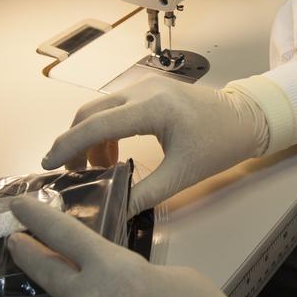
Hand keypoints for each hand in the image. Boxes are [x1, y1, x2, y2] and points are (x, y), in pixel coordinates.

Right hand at [43, 78, 270, 214]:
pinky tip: (112, 157)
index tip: (49, 165)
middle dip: (73, 142)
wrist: (247, 118)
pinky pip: (115, 109)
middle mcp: (144, 90)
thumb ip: (144, 193)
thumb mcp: (182, 175)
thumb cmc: (220, 144)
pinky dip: (105, 131)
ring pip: (100, 110)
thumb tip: (115, 210)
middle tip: (67, 172)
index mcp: (153, 108)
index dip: (69, 145)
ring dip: (90, 138)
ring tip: (96, 171)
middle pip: (90, 113)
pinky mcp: (149, 91)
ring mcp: (146, 87)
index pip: (97, 124)